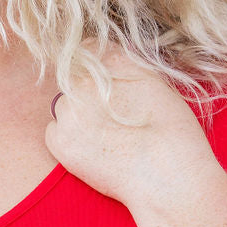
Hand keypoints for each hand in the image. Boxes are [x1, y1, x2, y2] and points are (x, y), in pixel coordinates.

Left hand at [44, 45, 213, 210]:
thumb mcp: (156, 82)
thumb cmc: (173, 133)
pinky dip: (67, 139)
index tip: (107, 89)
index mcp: (112, 59)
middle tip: (109, 119)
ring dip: (76, 117)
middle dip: (87, 95)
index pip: (89, 49)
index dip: (98, 71)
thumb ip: (125, 66)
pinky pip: (53, 132)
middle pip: (73, 79)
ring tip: (104, 137)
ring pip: (63, 106)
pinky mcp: (60, 141)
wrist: (168, 176)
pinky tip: (92, 151)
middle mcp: (86, 79)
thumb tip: (107, 61)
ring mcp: (69, 110)